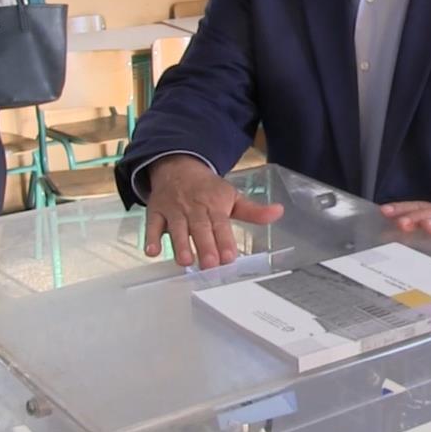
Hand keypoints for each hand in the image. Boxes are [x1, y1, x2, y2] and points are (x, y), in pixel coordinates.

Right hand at [144, 155, 283, 267]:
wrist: (178, 166)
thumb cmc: (208, 189)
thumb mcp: (232, 196)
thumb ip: (252, 211)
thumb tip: (279, 212)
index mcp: (215, 204)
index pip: (221, 224)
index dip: (225, 240)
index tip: (229, 257)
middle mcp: (194, 207)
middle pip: (200, 228)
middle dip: (205, 245)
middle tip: (210, 265)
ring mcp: (174, 210)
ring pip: (176, 228)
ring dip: (180, 244)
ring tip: (185, 262)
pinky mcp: (156, 212)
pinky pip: (152, 225)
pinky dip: (151, 238)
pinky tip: (152, 252)